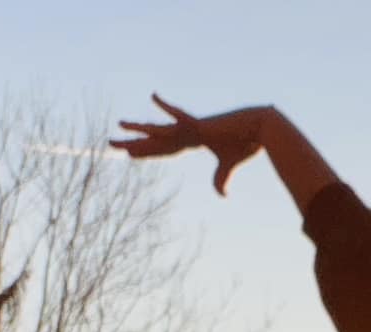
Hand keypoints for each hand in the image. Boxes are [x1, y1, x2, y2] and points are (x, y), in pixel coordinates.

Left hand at [110, 96, 270, 194]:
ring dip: (139, 129)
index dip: (146, 151)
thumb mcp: (229, 166)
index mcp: (191, 141)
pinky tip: (153, 97)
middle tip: (110, 143)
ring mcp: (190, 128)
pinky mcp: (199, 124)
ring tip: (119, 126)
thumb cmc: (246, 144)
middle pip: (154, 140)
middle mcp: (186, 133)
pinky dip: (167, 108)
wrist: (260, 130)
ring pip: (159, 131)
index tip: (129, 154)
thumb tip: (222, 195)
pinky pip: (179, 117)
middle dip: (133, 144)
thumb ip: (221, 179)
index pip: (163, 149)